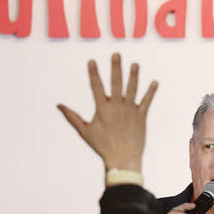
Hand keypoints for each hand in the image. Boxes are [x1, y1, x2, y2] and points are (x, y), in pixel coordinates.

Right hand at [58, 55, 156, 172]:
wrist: (123, 159)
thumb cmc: (102, 146)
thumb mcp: (84, 131)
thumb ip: (72, 116)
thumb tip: (58, 105)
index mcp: (102, 109)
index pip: (96, 86)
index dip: (94, 73)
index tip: (92, 61)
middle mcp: (117, 107)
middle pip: (116, 83)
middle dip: (116, 68)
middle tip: (116, 54)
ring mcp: (130, 111)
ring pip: (133, 89)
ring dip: (134, 75)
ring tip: (135, 64)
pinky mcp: (141, 117)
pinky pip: (147, 101)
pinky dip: (151, 92)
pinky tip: (155, 82)